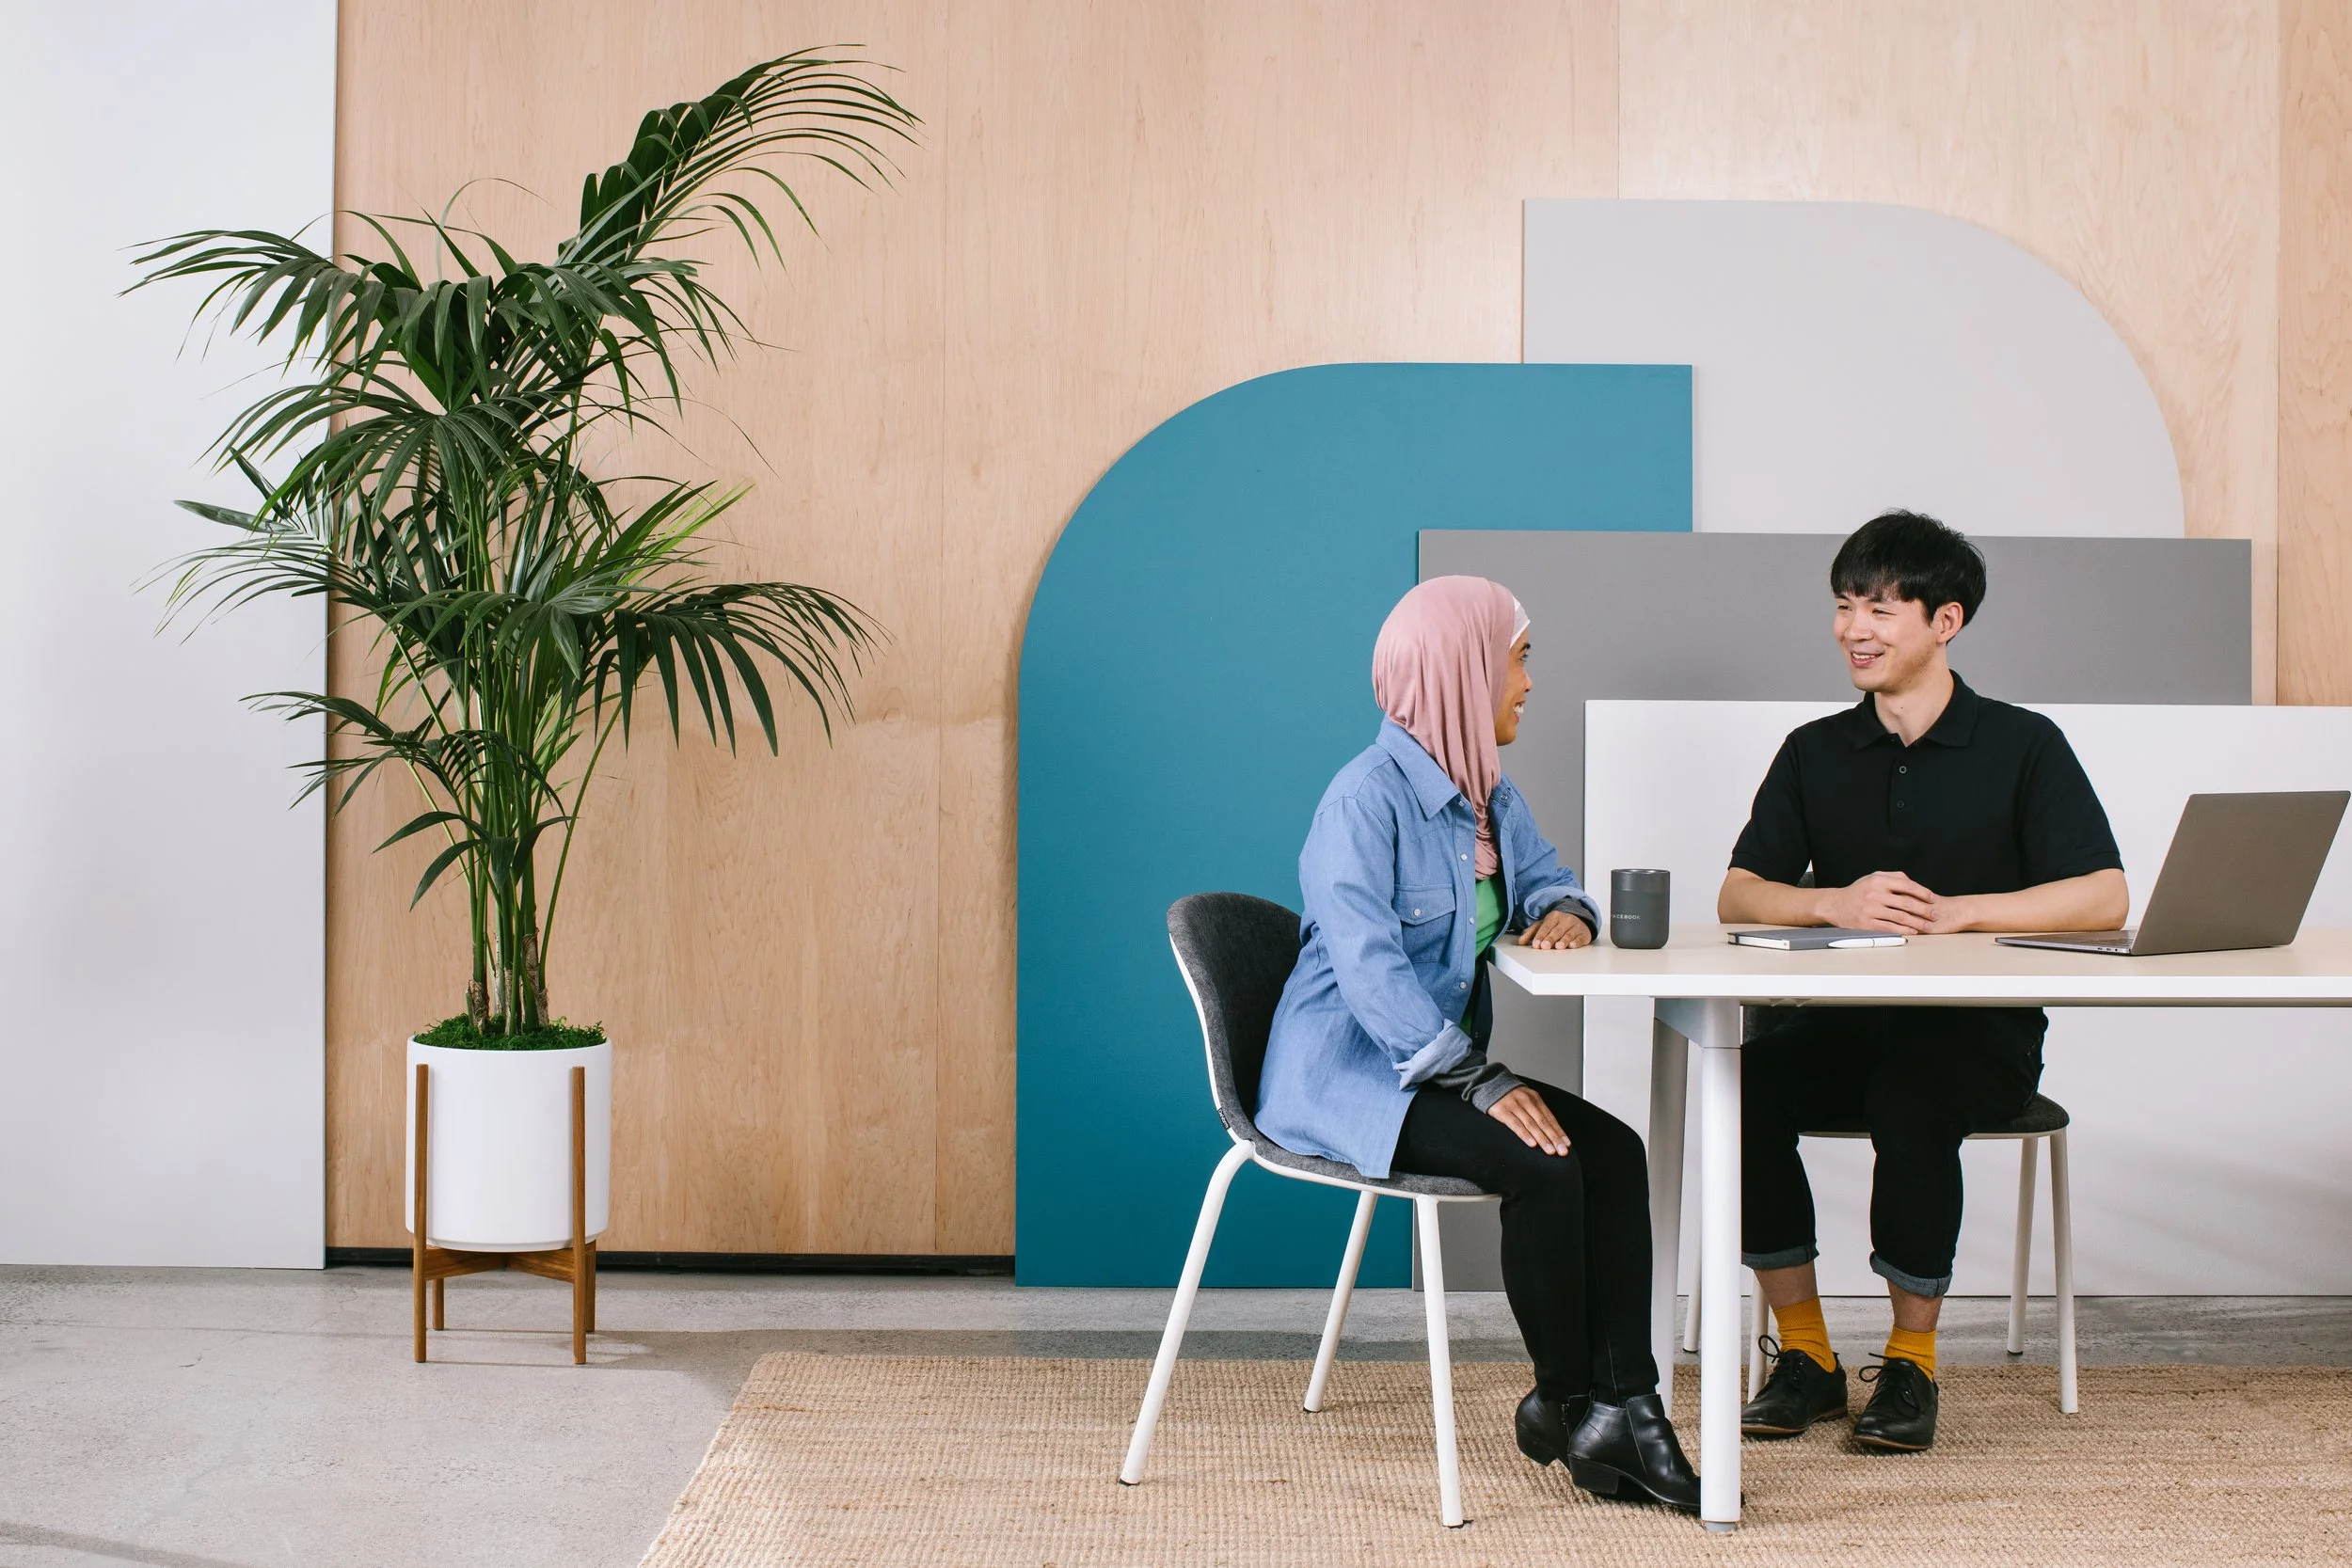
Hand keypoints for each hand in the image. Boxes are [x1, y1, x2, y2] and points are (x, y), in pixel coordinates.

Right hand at [1490, 1085, 1571, 1155]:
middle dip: (1554, 1138)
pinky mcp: (1503, 1111)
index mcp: (1535, 1099)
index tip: (1566, 1144)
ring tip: (1550, 1151)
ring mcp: (1515, 1106)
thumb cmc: (1510, 1096)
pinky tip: (1532, 1144)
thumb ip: (1536, 1112)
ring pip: (1532, 1125)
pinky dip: (1525, 1135)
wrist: (1488, 1083)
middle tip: (1562, 1151)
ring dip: (1543, 1139)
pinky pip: (1515, 1125)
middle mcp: (1527, 1102)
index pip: (1550, 1118)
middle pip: (1543, 1122)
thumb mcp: (1526, 1099)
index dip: (1559, 1131)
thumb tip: (1550, 1130)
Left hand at [1518, 908, 1593, 949]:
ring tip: (1558, 947)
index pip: (1545, 927)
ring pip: (1569, 934)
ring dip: (1563, 941)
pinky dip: (1576, 942)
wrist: (1579, 918)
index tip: (1536, 944)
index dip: (1540, 936)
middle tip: (1544, 946)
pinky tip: (1572, 945)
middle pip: (1556, 931)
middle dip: (1550, 939)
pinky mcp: (1584, 934)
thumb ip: (1531, 933)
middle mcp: (1566, 920)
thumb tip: (1520, 942)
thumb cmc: (1558, 924)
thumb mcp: (1544, 925)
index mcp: (1554, 916)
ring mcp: (1576, 926)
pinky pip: (1580, 938)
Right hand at [1816, 871, 1970, 934]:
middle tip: (1935, 915)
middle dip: (1924, 910)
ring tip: (1928, 926)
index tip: (1933, 899)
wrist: (1834, 904)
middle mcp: (1875, 894)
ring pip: (1900, 917)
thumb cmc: (1857, 891)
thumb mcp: (1872, 878)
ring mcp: (1870, 909)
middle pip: (1906, 902)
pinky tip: (1913, 932)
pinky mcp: (1866, 923)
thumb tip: (1913, 883)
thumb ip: (1893, 877)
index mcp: (1878, 880)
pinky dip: (1903, 930)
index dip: (1923, 892)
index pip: (1907, 885)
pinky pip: (1889, 928)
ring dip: (1917, 923)